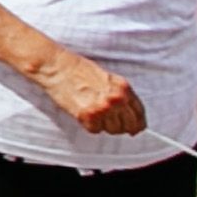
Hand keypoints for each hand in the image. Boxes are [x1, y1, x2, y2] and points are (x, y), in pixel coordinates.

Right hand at [32, 50, 146, 137]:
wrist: (57, 66)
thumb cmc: (78, 69)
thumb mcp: (108, 78)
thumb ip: (120, 94)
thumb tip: (128, 113)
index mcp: (124, 88)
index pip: (139, 114)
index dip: (137, 124)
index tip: (133, 129)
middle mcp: (117, 99)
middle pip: (128, 126)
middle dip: (120, 126)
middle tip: (108, 121)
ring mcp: (103, 108)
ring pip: (112, 130)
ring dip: (104, 125)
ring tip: (92, 112)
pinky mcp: (88, 115)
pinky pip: (95, 130)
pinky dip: (89, 125)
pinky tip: (83, 113)